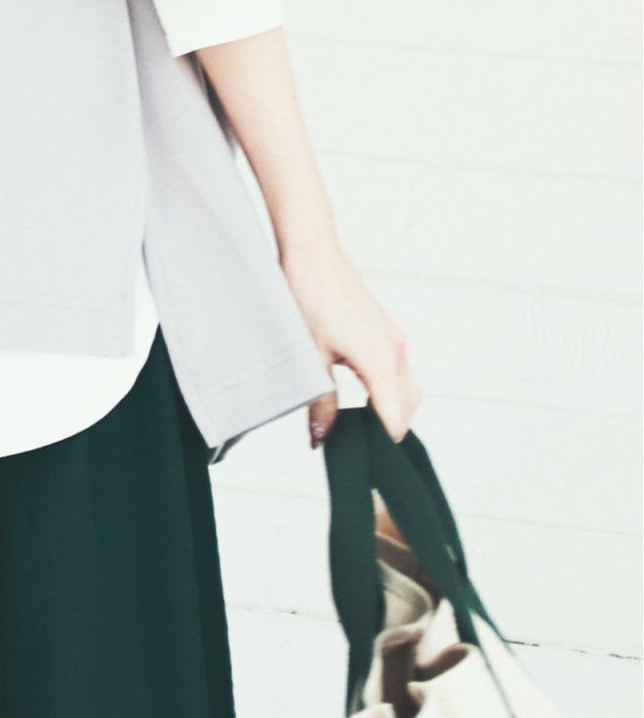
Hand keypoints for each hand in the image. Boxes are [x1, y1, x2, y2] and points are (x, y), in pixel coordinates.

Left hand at [280, 237, 421, 447]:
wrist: (312, 254)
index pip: (396, 419)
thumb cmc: (309, 298)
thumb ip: (321, 404)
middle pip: (408, 408)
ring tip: (357, 429)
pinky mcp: (387, 333)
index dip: (382, 444)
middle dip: (388, 431)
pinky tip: (359, 401)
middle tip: (358, 450)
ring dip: (389, 411)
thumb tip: (322, 438)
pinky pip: (398, 372)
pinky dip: (387, 392)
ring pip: (407, 390)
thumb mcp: (310, 360)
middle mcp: (397, 351)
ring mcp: (395, 340)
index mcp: (383, 361)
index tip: (366, 463)